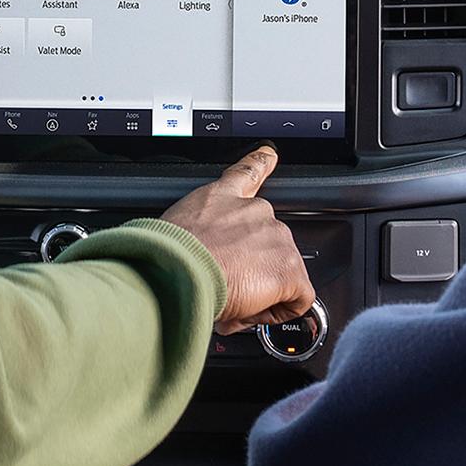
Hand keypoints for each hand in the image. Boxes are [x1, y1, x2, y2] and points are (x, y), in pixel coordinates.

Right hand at [159, 146, 317, 334]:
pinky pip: (298, 297)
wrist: (177, 271)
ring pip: (283, 271)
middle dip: (253, 267)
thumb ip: (197, 232)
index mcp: (224, 195)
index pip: (249, 171)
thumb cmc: (167, 255)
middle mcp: (256, 211)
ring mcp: (276, 239)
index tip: (269, 154)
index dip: (262, 161)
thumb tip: (200, 256)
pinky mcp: (288, 269)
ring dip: (263, 290)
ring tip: (231, 300)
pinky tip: (256, 310)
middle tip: (226, 284)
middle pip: (269, 242)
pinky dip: (281, 310)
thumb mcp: (175, 227)